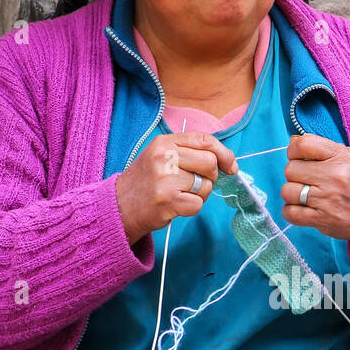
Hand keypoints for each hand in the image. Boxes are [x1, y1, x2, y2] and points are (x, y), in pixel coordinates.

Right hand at [115, 131, 237, 246]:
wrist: (119, 206)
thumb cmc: (146, 182)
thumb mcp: (162, 157)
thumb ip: (190, 153)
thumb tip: (227, 161)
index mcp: (165, 142)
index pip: (205, 140)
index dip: (224, 154)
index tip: (230, 166)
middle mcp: (164, 157)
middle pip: (210, 162)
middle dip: (211, 177)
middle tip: (197, 184)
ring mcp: (165, 178)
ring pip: (206, 185)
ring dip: (199, 194)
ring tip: (180, 195)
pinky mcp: (167, 200)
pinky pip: (198, 204)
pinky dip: (192, 208)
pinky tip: (176, 206)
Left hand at [281, 134, 349, 263]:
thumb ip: (323, 148)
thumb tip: (293, 143)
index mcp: (340, 157)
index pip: (302, 145)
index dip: (294, 151)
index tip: (298, 157)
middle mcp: (334, 176)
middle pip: (291, 169)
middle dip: (295, 175)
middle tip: (306, 180)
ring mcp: (327, 199)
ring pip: (288, 191)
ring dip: (293, 194)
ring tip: (305, 195)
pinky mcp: (322, 219)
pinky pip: (290, 213)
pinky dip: (291, 211)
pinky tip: (302, 209)